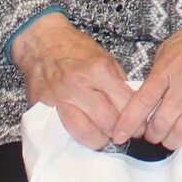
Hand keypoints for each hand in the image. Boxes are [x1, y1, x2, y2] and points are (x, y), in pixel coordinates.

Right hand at [13, 13, 134, 148]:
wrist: (42, 42)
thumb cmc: (74, 48)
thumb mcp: (105, 58)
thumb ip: (118, 82)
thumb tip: (131, 105)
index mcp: (99, 71)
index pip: (125, 105)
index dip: (136, 121)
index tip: (140, 127)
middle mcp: (80, 86)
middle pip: (107, 122)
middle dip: (119, 133)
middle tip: (123, 134)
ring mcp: (60, 99)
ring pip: (85, 133)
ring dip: (99, 139)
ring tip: (104, 135)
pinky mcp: (45, 108)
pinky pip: (65, 130)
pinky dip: (77, 135)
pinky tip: (85, 132)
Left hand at [116, 1, 181, 145]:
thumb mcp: (169, 48)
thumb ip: (157, 74)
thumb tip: (146, 97)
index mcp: (168, 70)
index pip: (142, 103)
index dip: (128, 123)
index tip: (119, 135)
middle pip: (161, 123)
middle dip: (151, 135)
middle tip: (150, 134)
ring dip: (171, 140)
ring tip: (168, 137)